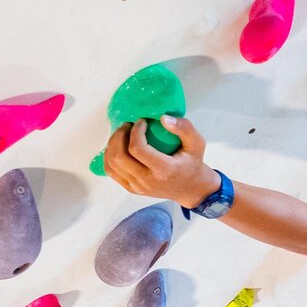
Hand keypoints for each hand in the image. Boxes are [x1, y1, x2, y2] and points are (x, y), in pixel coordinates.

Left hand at [104, 116, 220, 208]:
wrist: (191, 189)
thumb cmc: (193, 164)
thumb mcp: (197, 144)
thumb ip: (185, 128)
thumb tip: (163, 118)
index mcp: (164, 170)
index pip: (138, 149)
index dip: (135, 131)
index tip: (142, 121)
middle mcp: (148, 181)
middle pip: (119, 157)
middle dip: (119, 135)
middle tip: (128, 125)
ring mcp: (137, 187)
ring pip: (111, 164)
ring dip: (112, 144)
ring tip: (122, 133)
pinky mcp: (131, 188)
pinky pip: (111, 171)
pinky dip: (109, 156)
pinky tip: (118, 146)